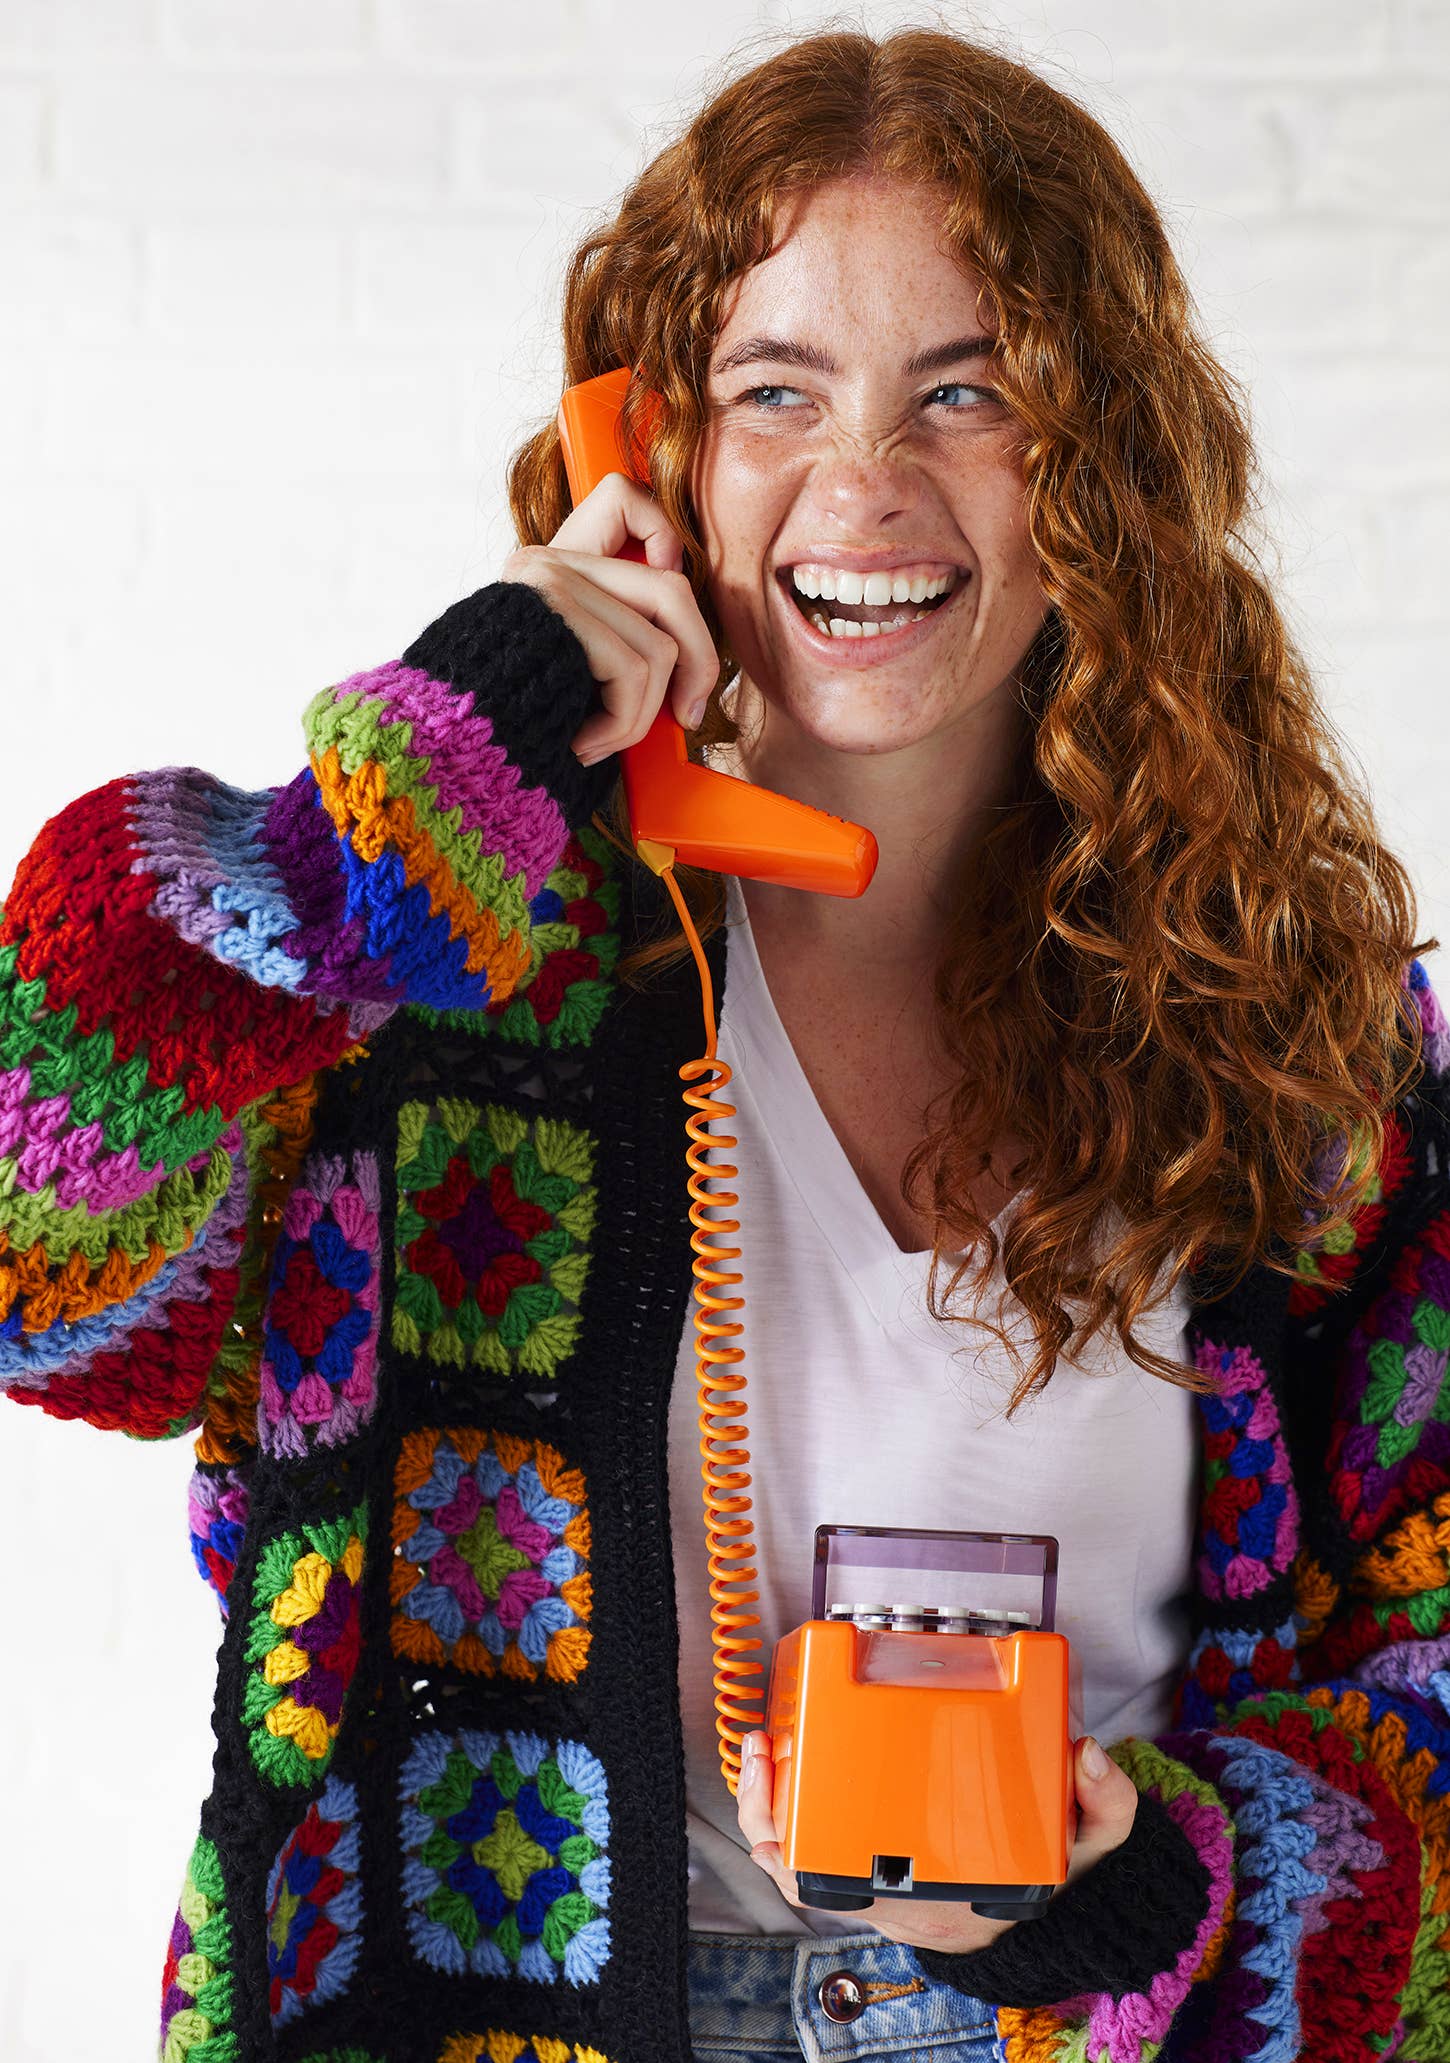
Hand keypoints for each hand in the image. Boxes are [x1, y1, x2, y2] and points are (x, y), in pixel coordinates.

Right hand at [500, 471, 719, 763]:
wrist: (449, 745)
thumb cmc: (511, 727)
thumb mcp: (572, 678)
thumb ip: (618, 646)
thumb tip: (697, 669)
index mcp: (555, 567)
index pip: (623, 499)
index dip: (665, 540)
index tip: (668, 598)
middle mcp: (550, 561)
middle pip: (671, 590)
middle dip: (699, 663)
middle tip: (686, 715)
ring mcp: (550, 579)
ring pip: (659, 646)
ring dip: (640, 718)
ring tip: (602, 744)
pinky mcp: (553, 607)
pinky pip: (633, 670)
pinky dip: (621, 725)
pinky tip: (583, 744)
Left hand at [735, 1730, 1139, 1956]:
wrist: (1045, 1916)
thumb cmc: (1049, 1881)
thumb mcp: (1090, 1849)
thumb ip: (1104, 1806)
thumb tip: (1088, 1755)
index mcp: (935, 1897)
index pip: (856, 1887)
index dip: (806, 1854)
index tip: (790, 1804)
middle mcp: (894, 1894)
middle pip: (803, 1865)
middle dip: (767, 1810)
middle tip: (764, 1750)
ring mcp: (877, 1877)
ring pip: (796, 1853)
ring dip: (767, 1802)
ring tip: (762, 1744)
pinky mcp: (874, 1852)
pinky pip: (813, 1838)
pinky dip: (788, 1806)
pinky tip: (784, 1761)